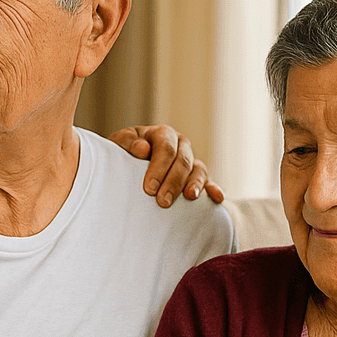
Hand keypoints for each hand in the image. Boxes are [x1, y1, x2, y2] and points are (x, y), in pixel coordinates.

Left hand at [108, 124, 223, 206]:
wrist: (128, 164)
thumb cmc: (123, 154)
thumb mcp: (119, 145)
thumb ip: (127, 143)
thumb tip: (143, 149)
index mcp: (162, 134)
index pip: (166, 147)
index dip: (159, 168)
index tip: (149, 189)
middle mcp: (181, 145)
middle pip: (183, 161)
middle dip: (173, 182)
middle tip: (163, 202)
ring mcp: (192, 161)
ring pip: (199, 170)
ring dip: (195, 184)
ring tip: (190, 198)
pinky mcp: (199, 178)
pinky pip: (210, 182)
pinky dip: (213, 190)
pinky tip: (216, 198)